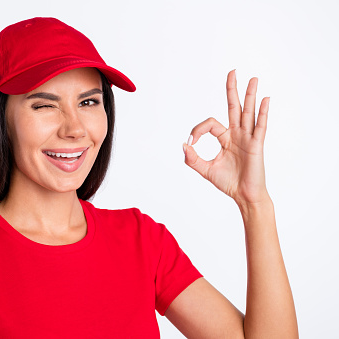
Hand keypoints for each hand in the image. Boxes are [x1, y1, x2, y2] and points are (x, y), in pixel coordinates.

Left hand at [183, 70, 270, 206]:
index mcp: (225, 138)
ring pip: (248, 112)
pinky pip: (260, 126)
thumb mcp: (205, 170)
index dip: (197, 129)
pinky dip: (263, 113)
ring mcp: (248, 138)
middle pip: (234, 107)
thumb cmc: (228, 183)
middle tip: (232, 71)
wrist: (244, 196)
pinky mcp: (256, 145)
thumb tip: (184, 145)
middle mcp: (237, 134)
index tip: (191, 142)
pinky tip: (265, 99)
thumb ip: (192, 159)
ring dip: (250, 95)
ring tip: (252, 78)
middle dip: (232, 89)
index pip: (210, 123)